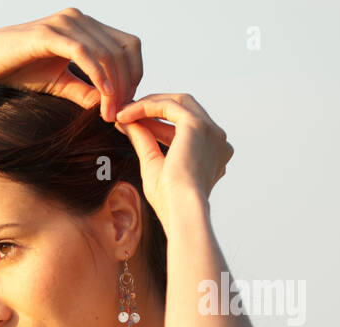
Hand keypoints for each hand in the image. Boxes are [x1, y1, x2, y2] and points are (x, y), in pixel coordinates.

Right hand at [0, 8, 142, 121]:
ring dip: (114, 86)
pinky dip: (98, 76)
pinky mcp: (52, 34)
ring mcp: (66, 23)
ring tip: (110, 112)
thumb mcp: (58, 82)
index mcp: (84, 26)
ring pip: (107, 53)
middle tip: (121, 113)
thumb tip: (107, 105)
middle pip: (123, 49)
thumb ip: (84, 90)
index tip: (125, 103)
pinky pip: (85, 54)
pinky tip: (103, 96)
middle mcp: (79, 18)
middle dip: (127, 83)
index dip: (134, 73)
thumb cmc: (17, 69)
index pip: (127, 45)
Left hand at [114, 94, 233, 233]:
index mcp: (212, 152)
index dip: (157, 122)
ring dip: (149, 105)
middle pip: (184, 109)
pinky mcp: (199, 126)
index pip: (184, 127)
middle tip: (126, 112)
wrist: (181, 209)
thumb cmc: (169, 200)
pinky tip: (127, 115)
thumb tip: (127, 123)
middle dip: (153, 108)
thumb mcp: (153, 164)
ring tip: (123, 113)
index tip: (132, 123)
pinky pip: (170, 106)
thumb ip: (144, 140)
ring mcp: (211, 131)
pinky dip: (147, 107)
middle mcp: (216, 139)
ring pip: (179, 103)